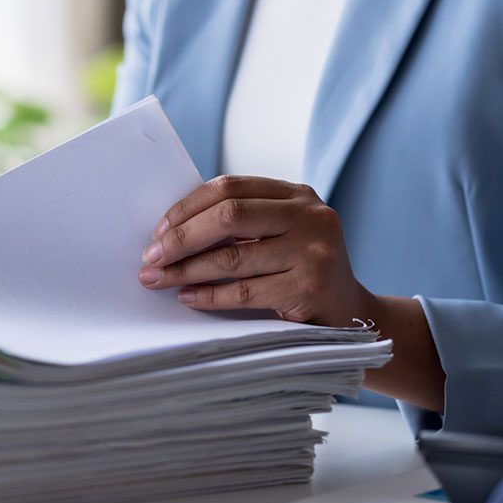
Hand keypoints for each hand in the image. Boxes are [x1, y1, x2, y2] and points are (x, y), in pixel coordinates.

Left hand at [137, 175, 374, 326]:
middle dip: (181, 237)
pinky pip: (244, 291)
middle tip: (150, 256)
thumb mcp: (280, 234)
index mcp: (297, 194)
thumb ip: (241, 223)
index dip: (187, 207)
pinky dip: (209, 295)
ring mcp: (314, 252)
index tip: (158, 229)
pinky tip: (187, 297)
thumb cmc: (300, 270)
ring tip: (158, 278)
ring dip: (187, 270)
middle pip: (229, 215)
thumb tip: (169, 231)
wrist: (352, 315)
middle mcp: (310, 216)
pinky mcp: (309, 288)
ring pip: (232, 257)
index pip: (229, 187)